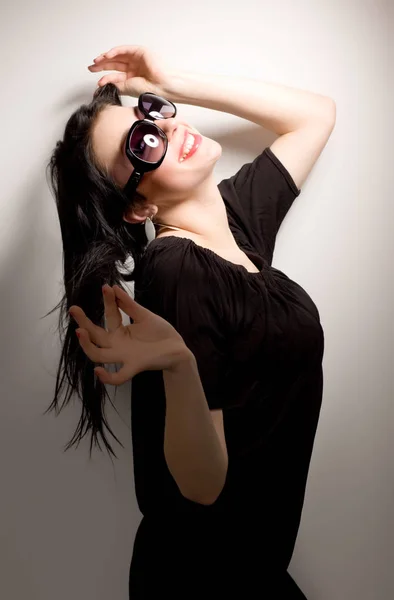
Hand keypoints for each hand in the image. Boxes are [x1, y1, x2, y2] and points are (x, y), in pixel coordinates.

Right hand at [69, 285, 190, 384]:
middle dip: (83, 322)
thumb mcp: (144, 316)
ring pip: (98, 355)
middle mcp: (117, 344)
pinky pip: (118, 377)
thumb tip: (114, 288)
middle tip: (74, 309)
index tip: (106, 287)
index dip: (108, 301)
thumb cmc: (160, 333)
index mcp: (120, 331)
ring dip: (87, 345)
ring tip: (80, 331)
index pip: (109, 315)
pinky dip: (108, 377)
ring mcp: (124, 356)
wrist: (177, 349)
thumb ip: (129, 305)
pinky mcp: (134, 366)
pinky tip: (98, 371)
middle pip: (95, 336)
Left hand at [87, 45, 174, 97]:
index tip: (96, 80)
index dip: (104, 76)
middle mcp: (134, 68)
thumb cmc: (150, 90)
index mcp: (132, 77)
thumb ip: (115, 85)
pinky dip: (114, 52)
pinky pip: (124, 50)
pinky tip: (106, 56)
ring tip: (96, 62)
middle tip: (91, 67)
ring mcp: (136, 59)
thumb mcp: (127, 88)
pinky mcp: (139, 51)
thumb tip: (102, 85)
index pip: (115, 75)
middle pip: (114, 64)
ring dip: (106, 58)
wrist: (162, 86)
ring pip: (117, 56)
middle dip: (102, 65)